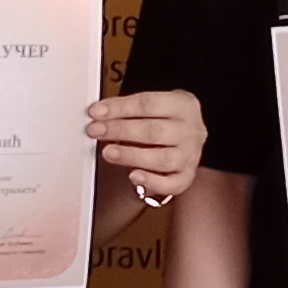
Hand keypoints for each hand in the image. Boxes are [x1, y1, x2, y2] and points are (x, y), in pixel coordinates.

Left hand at [87, 88, 204, 207]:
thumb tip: (99, 115)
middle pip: (154, 131)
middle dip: (121, 131)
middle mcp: (191, 130)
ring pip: (162, 159)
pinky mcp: (187, 177)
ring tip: (108, 152)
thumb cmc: (164, 120)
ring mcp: (190, 155)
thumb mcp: (153, 106)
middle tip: (96, 131)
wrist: (186, 137)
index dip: (120, 108)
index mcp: (183, 105)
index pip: (149, 104)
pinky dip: (151, 181)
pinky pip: (171, 184)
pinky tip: (133, 176)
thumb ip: (129, 110)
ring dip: (131, 156)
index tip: (96, 112)